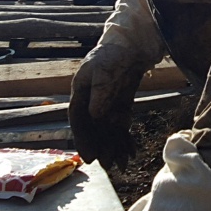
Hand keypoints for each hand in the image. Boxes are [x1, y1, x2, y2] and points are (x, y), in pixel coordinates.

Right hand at [69, 42, 148, 167]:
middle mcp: (90, 101)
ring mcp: (105, 104)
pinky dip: (125, 139)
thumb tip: (94, 115)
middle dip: (101, 147)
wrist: (131, 45)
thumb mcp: (105, 70)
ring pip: (108, 130)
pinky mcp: (119, 105)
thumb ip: (100, 92)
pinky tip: (132, 152)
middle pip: (93, 129)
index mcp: (80, 91)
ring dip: (114, 147)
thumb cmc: (113, 54)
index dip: (82, 139)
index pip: (78, 119)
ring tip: (123, 165)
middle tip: (108, 166)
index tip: (89, 157)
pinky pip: (120, 126)